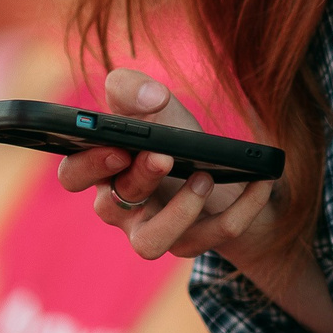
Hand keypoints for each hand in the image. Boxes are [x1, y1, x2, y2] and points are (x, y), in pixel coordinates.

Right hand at [54, 68, 279, 264]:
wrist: (222, 169)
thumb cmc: (173, 134)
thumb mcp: (155, 104)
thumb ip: (133, 88)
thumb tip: (147, 98)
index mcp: (102, 170)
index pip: (73, 175)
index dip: (89, 165)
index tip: (118, 147)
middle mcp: (119, 206)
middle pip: (110, 207)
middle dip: (138, 179)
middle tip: (164, 155)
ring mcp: (153, 230)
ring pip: (149, 244)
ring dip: (178, 212)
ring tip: (204, 178)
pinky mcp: (191, 243)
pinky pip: (211, 238)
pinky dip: (240, 209)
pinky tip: (259, 181)